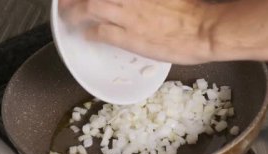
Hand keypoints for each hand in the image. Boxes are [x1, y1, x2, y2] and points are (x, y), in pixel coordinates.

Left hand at [60, 0, 217, 63]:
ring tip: (68, 15)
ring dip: (74, 11)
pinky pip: (100, 32)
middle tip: (65, 1)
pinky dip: (91, 32)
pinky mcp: (128, 36)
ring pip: (89, 8)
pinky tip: (88, 35)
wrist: (203, 29)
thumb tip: (136, 3)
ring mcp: (126, 14)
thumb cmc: (192, 9)